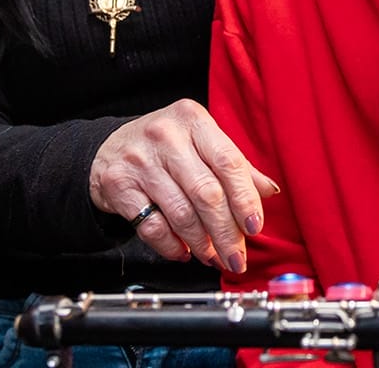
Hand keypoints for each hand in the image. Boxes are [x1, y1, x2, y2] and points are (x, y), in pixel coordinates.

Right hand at [89, 99, 279, 272]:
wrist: (110, 149)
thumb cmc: (163, 147)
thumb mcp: (199, 142)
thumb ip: (233, 166)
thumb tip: (269, 191)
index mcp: (194, 120)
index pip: (228, 162)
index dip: (245, 199)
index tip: (255, 226)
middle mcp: (166, 136)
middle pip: (207, 192)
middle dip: (226, 232)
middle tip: (237, 257)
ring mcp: (140, 160)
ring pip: (181, 213)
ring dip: (202, 243)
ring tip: (212, 256)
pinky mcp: (118, 185)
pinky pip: (152, 226)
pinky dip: (172, 246)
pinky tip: (183, 251)